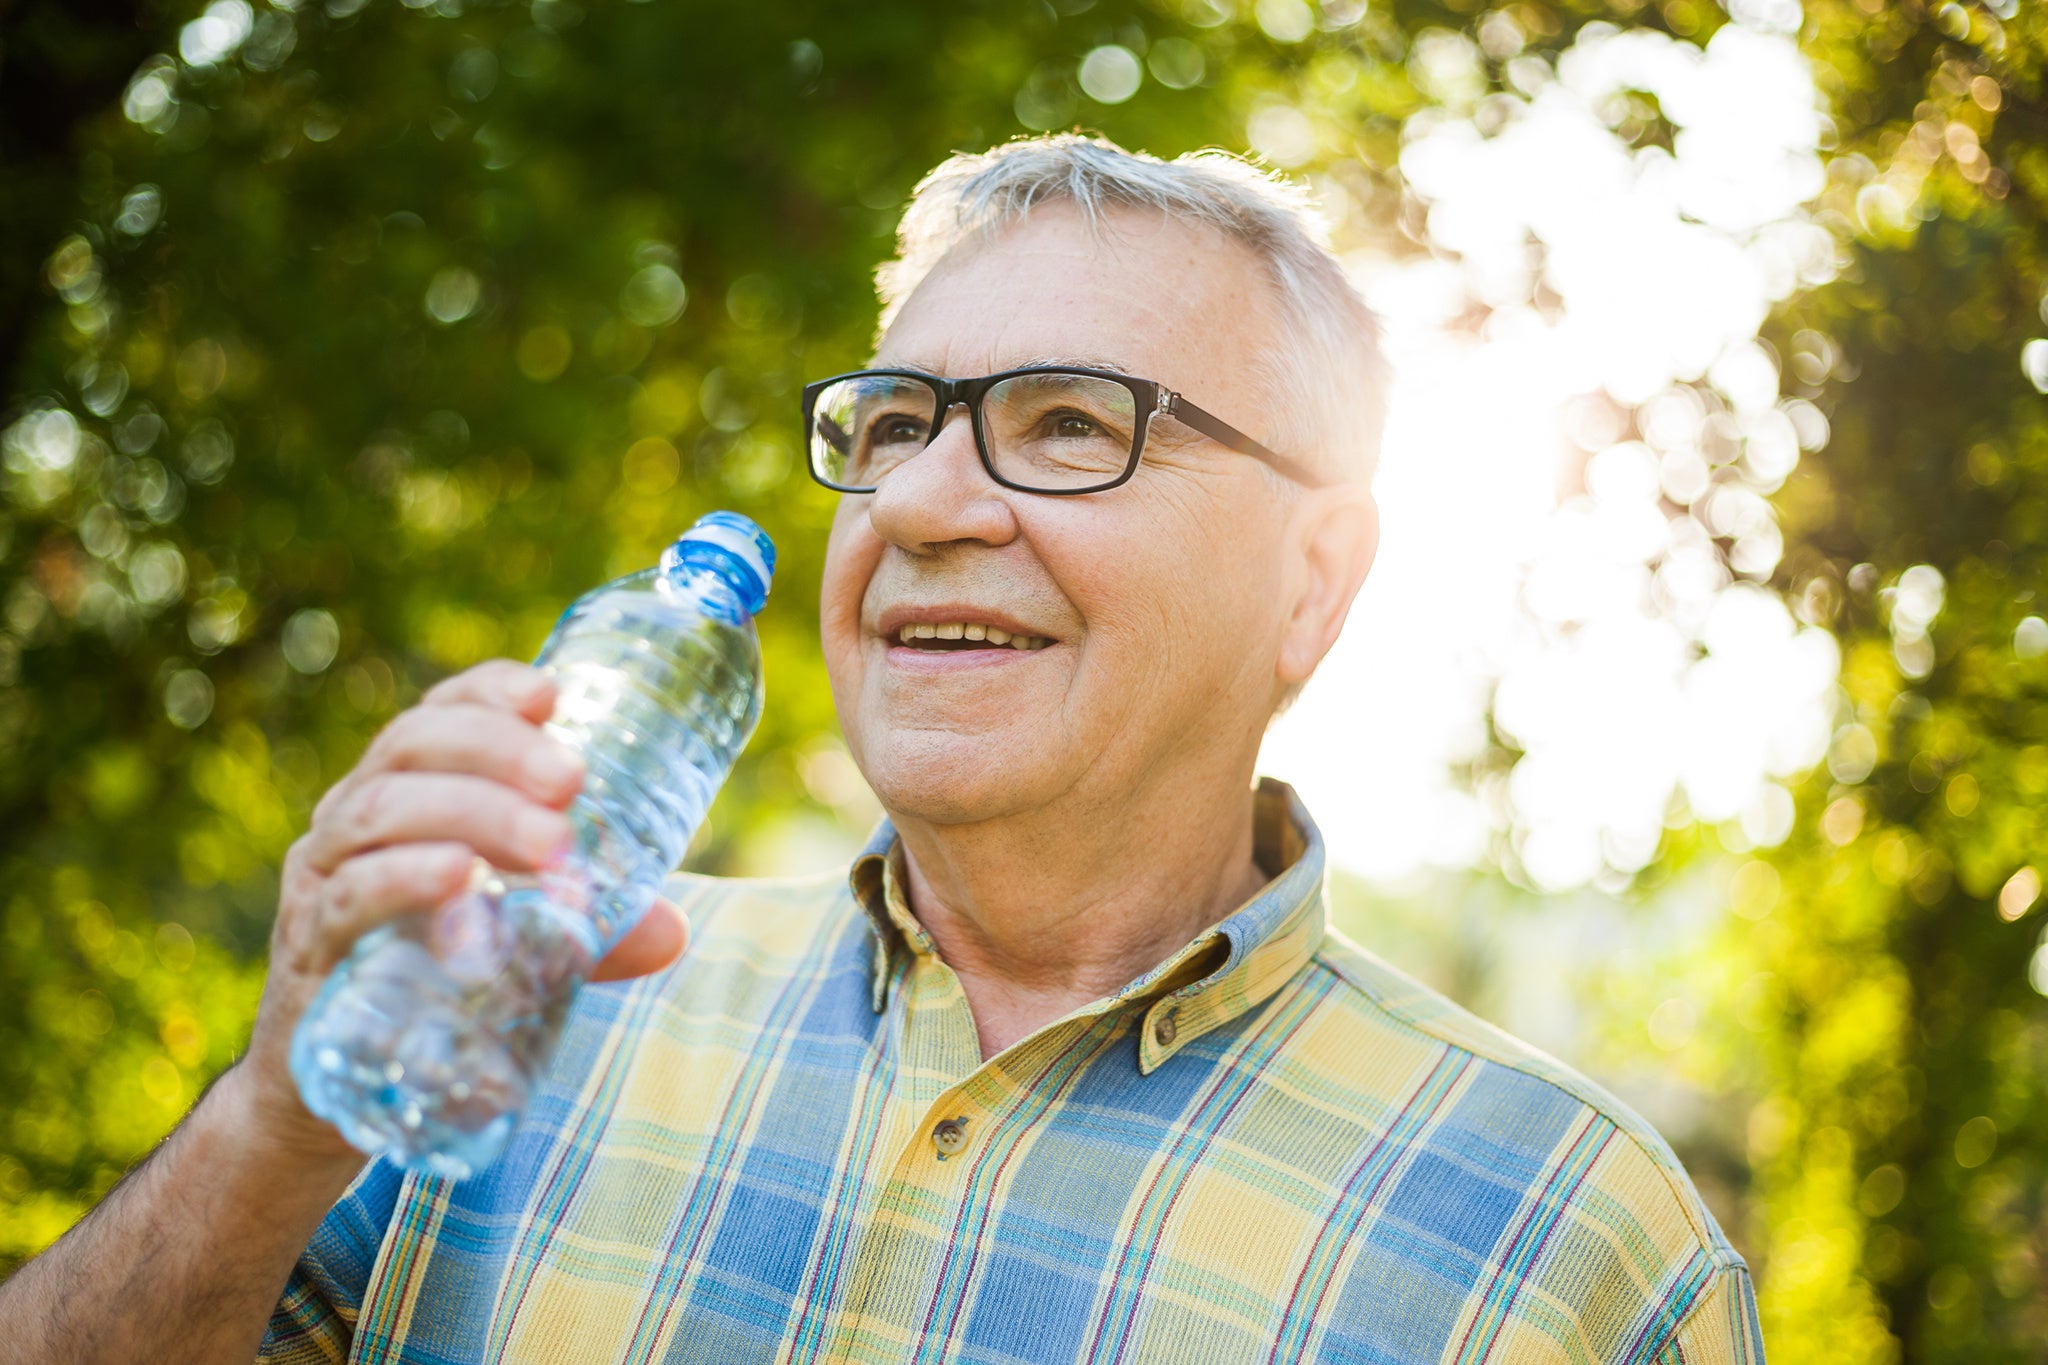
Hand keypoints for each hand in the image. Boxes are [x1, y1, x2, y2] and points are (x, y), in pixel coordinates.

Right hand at [229, 660, 687, 1159]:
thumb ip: (588, 935)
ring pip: (382, 812)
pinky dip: (405, 878)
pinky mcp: (311, 952)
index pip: (436, 716)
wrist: (324, 1097)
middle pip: (412, 748)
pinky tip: (457, 876)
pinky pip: (349, 896)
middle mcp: (352, 822)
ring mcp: (321, 882)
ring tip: (549, 842)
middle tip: (573, 782)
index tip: (551, 695)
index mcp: (401, 796)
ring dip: (472, 812)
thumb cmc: (423, 987)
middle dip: (498, 750)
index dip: (487, 692)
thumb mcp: (513, 947)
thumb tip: (671, 932)